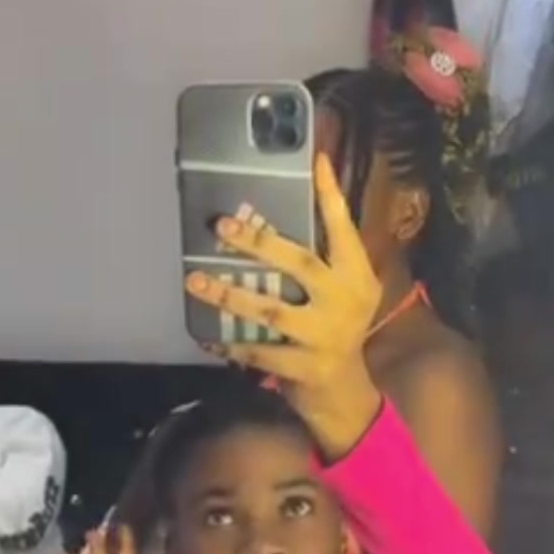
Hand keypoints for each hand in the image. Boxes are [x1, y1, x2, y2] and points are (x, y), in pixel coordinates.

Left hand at [186, 154, 382, 459]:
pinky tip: (206, 335)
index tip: (318, 161)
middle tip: (223, 224)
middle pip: (301, 263)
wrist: (347, 393)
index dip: (331, 196)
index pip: (345, 229)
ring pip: (271, 310)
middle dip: (260, 243)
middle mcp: (345, 301)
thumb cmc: (340, 329)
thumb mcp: (348, 289)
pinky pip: (258, 352)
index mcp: (357, 276)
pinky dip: (230, 343)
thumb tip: (291, 207)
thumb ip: (328, 256)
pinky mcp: (303, 367)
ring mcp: (325, 336)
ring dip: (230, 294)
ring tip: (195, 280)